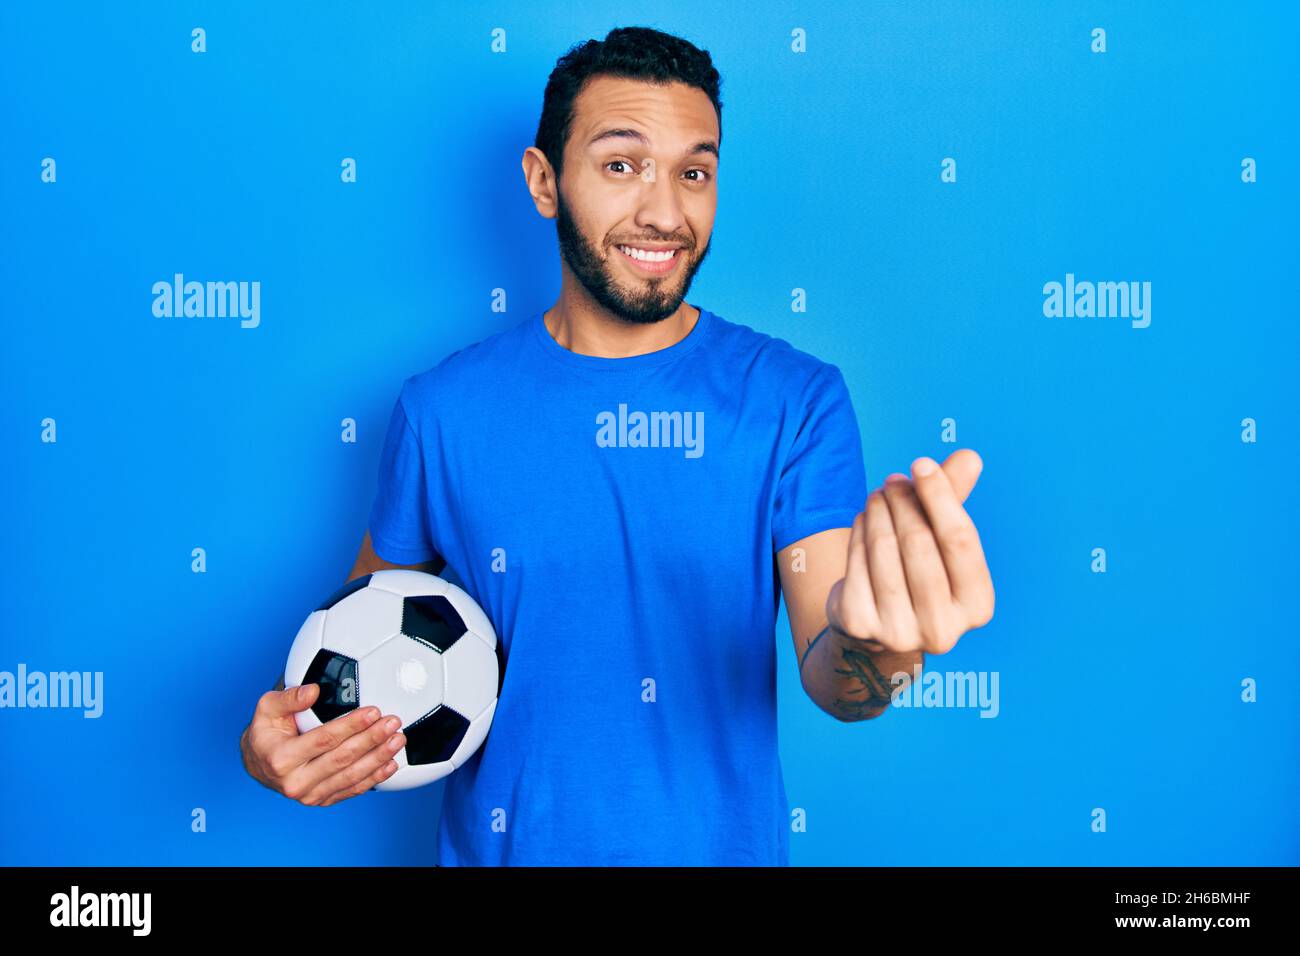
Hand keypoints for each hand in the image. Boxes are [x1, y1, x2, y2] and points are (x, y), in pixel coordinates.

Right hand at [240, 683, 406, 806]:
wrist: (259, 764)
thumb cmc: (266, 732)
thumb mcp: (267, 709)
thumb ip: (289, 697)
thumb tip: (313, 690)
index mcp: (281, 759)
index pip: (323, 740)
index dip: (350, 726)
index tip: (373, 711)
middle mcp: (295, 782)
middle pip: (342, 759)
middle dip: (371, 740)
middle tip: (392, 723)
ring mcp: (310, 795)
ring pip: (351, 777)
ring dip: (378, 758)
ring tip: (397, 740)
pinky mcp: (322, 800)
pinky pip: (352, 790)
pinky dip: (374, 777)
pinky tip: (391, 764)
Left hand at [826, 448, 994, 653]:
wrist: (878, 626)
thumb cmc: (920, 573)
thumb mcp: (941, 540)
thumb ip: (955, 500)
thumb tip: (969, 457)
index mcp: (977, 606)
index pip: (959, 540)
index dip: (940, 496)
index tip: (921, 464)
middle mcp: (943, 628)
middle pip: (918, 541)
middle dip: (903, 501)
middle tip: (892, 480)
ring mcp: (900, 632)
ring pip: (884, 547)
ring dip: (878, 511)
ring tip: (878, 496)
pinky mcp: (861, 624)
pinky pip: (856, 561)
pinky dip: (859, 532)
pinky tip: (864, 520)